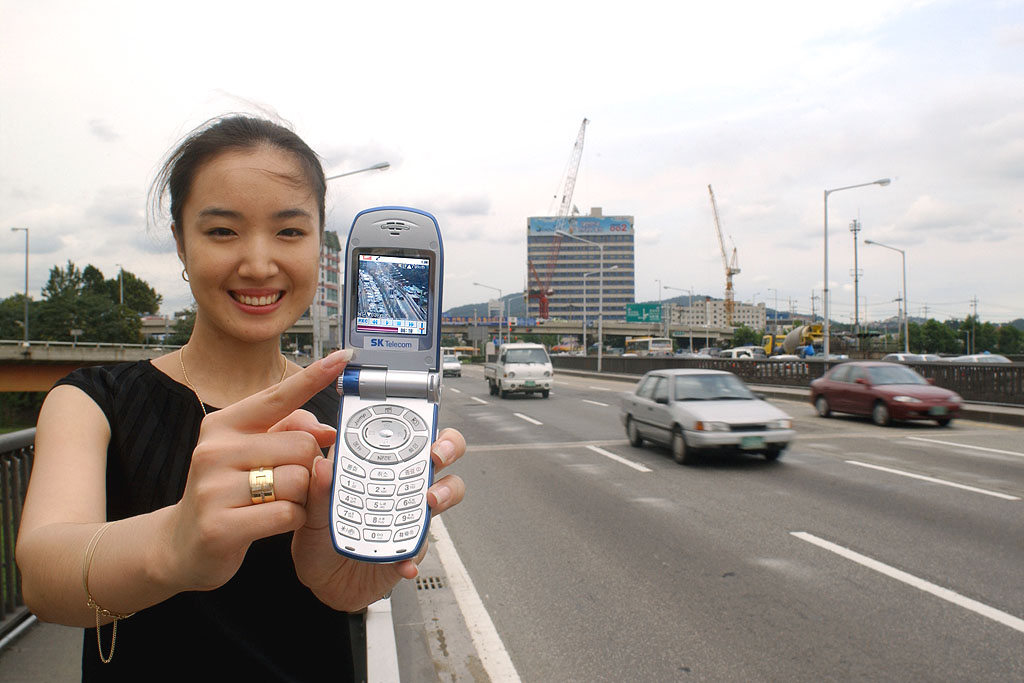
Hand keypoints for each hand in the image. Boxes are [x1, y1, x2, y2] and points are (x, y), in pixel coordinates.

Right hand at [158, 351, 349, 593]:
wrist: (181, 545)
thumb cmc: (226, 492)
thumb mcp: (250, 453)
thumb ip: (288, 431)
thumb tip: (328, 431)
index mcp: (224, 424)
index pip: (278, 396)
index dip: (313, 377)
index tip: (343, 358)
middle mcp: (215, 450)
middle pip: (303, 444)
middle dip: (307, 467)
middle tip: (283, 483)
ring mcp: (214, 488)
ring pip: (299, 480)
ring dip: (300, 497)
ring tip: (272, 504)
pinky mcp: (220, 526)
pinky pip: (287, 514)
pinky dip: (291, 520)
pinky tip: (268, 523)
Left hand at [292, 427, 465, 611]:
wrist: (324, 583)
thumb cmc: (317, 539)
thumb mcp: (309, 513)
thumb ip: (317, 491)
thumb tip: (323, 466)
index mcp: (374, 467)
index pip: (400, 434)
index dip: (414, 422)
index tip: (414, 421)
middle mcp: (399, 485)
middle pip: (438, 454)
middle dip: (447, 445)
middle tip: (436, 453)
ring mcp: (410, 514)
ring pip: (445, 492)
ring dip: (444, 493)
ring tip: (430, 502)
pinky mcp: (412, 546)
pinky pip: (422, 547)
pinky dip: (414, 555)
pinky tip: (404, 562)